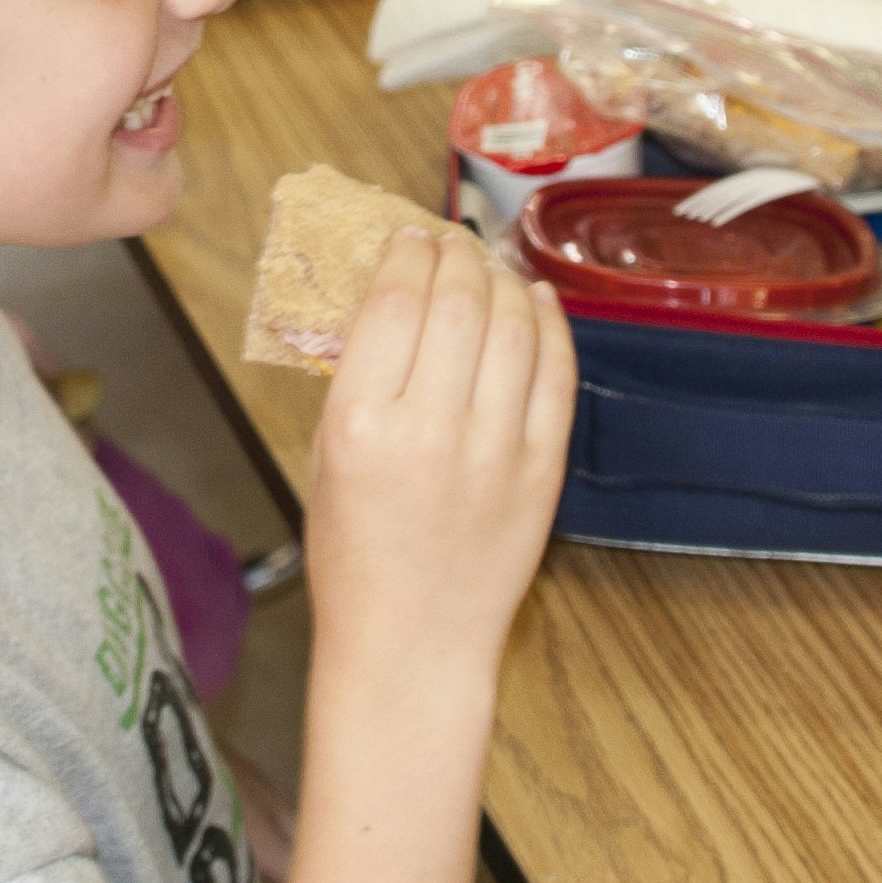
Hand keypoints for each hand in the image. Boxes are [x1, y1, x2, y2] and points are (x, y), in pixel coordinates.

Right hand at [305, 226, 573, 671]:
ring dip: (502, 280)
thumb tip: (395, 298)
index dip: (407, 253)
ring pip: (514, 326)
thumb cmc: (357, 559)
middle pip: (458, 302)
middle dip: (456, 254)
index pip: (395, 301)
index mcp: (360, 423)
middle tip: (451, 241)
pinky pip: (557, 374)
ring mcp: (495, 450)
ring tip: (490, 266)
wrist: (412, 644)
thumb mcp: (324, 458)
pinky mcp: (542, 471)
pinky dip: (550, 324)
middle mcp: (430, 429)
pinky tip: (536, 300)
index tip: (409, 237)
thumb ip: (357, 379)